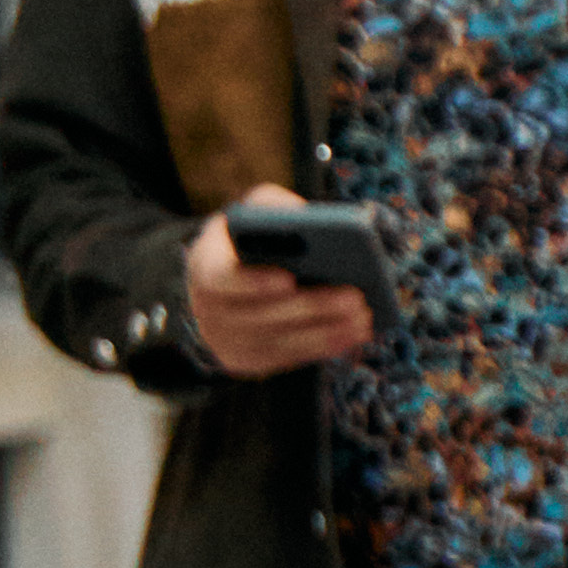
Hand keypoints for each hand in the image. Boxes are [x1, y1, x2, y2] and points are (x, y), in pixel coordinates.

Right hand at [186, 207, 372, 378]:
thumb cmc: (246, 242)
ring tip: (363, 316)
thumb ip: (272, 207)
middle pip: (261, 316)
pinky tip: (353, 333)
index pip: (219, 279)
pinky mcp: (247, 361)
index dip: (253, 283)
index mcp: (204, 266)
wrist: (222, 284)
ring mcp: (224, 341)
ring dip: (326, 331)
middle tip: (354, 297)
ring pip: (280, 341)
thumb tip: (303, 216)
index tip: (289, 279)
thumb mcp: (251, 214)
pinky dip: (324, 346)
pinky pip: (289, 358)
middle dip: (311, 307)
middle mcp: (208, 309)